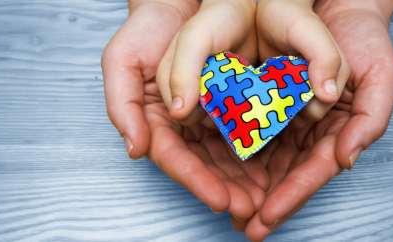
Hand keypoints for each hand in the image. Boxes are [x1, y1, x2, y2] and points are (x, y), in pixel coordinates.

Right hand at [102, 0, 268, 219]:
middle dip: (225, 189)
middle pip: (202, 166)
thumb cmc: (147, 30)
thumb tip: (136, 149)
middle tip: (251, 207)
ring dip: (243, 180)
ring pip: (224, 156)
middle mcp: (179, 125)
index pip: (174, 159)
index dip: (196, 181)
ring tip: (264, 198)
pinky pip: (241, 132)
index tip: (221, 200)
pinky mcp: (227, 104)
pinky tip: (270, 169)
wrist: (178, 4)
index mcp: (153, 121)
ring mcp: (204, 116)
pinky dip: (254, 152)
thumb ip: (123, 105)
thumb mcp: (122, 61)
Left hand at [235, 1, 392, 240]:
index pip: (313, 173)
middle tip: (244, 229)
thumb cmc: (364, 42)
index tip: (267, 216)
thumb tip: (346, 159)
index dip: (292, 196)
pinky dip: (241, 155)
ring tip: (230, 213)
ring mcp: (291, 121)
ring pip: (270, 163)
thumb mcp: (380, 76)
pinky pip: (255, 134)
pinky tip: (224, 172)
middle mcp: (313, 133)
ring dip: (251, 189)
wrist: (339, 10)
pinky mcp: (271, 105)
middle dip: (267, 204)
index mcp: (339, 133)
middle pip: (288, 177)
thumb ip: (370, 120)